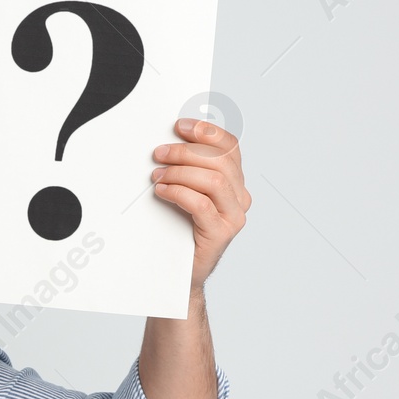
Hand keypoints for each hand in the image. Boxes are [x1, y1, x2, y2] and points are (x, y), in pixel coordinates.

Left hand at [150, 118, 251, 291]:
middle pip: (220, 160)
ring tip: (158, 175)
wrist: (181, 273)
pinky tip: (162, 192)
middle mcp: (240, 198)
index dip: (206, 131)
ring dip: (181, 172)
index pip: (229, 146)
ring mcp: (234, 216)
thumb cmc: (181, 230)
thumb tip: (168, 141)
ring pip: (214, 180)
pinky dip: (178, 192)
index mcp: (235, 182)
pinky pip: (201, 204)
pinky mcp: (222, 233)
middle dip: (186, 151)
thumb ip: (188, 169)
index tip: (179, 126)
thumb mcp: (187, 192)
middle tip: (159, 153)